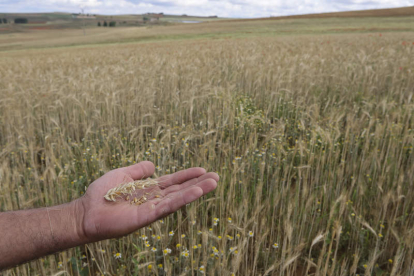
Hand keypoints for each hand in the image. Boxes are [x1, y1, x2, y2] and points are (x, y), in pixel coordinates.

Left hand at [77, 161, 218, 241]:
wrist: (85, 211)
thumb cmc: (101, 194)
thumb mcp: (122, 174)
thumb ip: (138, 170)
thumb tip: (154, 165)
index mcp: (148, 189)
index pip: (172, 182)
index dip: (187, 176)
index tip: (203, 170)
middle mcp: (153, 200)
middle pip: (179, 190)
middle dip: (198, 183)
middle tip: (216, 177)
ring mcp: (151, 209)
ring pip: (178, 198)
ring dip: (196, 191)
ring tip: (213, 183)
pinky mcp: (147, 217)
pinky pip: (167, 207)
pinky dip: (183, 199)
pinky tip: (196, 192)